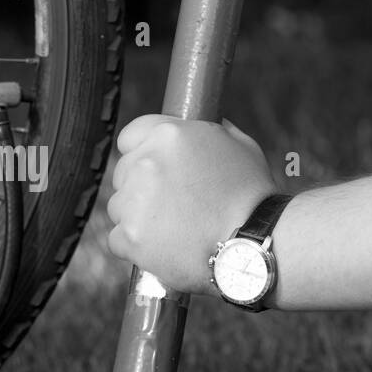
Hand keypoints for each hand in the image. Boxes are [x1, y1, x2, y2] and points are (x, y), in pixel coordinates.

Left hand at [106, 116, 277, 294]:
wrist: (253, 247)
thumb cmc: (252, 197)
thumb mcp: (240, 146)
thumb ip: (209, 130)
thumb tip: (195, 124)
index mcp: (169, 135)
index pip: (129, 137)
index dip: (141, 152)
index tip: (154, 169)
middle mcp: (145, 163)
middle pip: (123, 174)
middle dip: (142, 187)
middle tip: (173, 205)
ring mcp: (134, 201)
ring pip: (119, 206)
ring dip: (138, 217)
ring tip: (173, 229)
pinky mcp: (129, 237)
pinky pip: (118, 240)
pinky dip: (136, 247)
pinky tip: (164, 248)